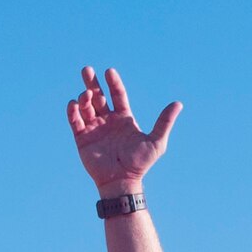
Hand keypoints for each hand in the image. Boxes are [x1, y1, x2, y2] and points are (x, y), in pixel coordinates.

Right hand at [67, 66, 180, 191]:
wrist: (122, 181)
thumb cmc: (140, 163)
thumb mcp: (156, 142)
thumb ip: (164, 122)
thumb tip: (178, 104)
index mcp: (124, 119)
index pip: (118, 95)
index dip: (113, 83)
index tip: (109, 71)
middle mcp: (108, 121)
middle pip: (98, 97)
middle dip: (92, 82)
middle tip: (87, 70)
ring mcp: (94, 129)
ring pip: (86, 106)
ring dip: (84, 98)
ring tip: (86, 95)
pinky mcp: (82, 138)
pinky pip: (75, 121)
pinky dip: (73, 111)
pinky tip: (74, 104)